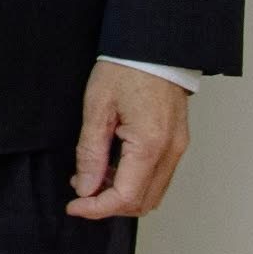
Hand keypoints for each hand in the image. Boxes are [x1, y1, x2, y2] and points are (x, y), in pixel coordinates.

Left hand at [67, 61, 191, 219]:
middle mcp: (170, 153)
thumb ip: (91, 152)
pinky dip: (135, 181)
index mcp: (150, 144)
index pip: (125, 197)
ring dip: (122, 194)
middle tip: (80, 190)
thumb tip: (86, 188)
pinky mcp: (177, 143)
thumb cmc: (125, 67)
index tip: (74, 206)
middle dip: (109, 205)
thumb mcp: (97, 106)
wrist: (153, 45)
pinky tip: (112, 165)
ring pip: (152, 193)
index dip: (97, 208)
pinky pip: (158, 176)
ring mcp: (178, 149)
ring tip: (91, 175)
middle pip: (142, 203)